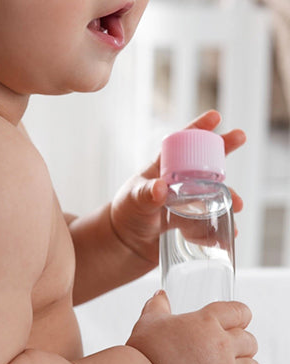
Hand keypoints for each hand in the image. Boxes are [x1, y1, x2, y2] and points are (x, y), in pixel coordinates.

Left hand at [110, 110, 245, 263]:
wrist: (125, 244)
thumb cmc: (126, 214)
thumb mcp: (133, 202)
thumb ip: (145, 195)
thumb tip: (160, 188)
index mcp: (163, 169)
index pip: (181, 145)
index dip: (198, 129)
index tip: (215, 116)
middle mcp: (179, 183)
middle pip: (205, 162)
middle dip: (224, 149)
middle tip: (240, 136)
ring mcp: (188, 202)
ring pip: (214, 194)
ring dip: (228, 197)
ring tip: (237, 205)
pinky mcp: (192, 223)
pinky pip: (210, 223)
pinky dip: (219, 229)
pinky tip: (224, 236)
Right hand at [126, 291, 260, 363]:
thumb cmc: (143, 354)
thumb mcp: (147, 323)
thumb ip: (157, 306)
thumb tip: (161, 295)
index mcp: (206, 323)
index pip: (239, 312)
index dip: (239, 316)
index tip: (235, 323)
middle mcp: (221, 347)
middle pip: (250, 342)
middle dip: (241, 346)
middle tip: (225, 353)